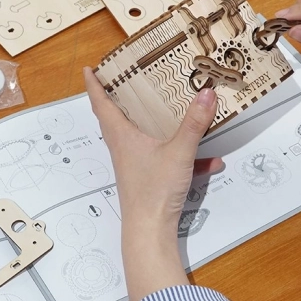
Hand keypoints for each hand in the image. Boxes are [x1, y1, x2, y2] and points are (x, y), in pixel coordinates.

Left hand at [84, 67, 221, 300]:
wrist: (151, 232)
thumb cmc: (154, 191)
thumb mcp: (179, 152)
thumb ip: (194, 122)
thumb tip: (207, 92)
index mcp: (122, 135)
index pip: (101, 103)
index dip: (93, 84)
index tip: (89, 68)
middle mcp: (124, 146)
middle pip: (116, 116)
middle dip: (119, 97)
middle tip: (126, 78)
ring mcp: (136, 161)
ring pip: (140, 134)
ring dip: (150, 121)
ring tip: (165, 107)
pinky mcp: (149, 175)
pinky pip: (166, 157)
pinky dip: (185, 155)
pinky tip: (211, 161)